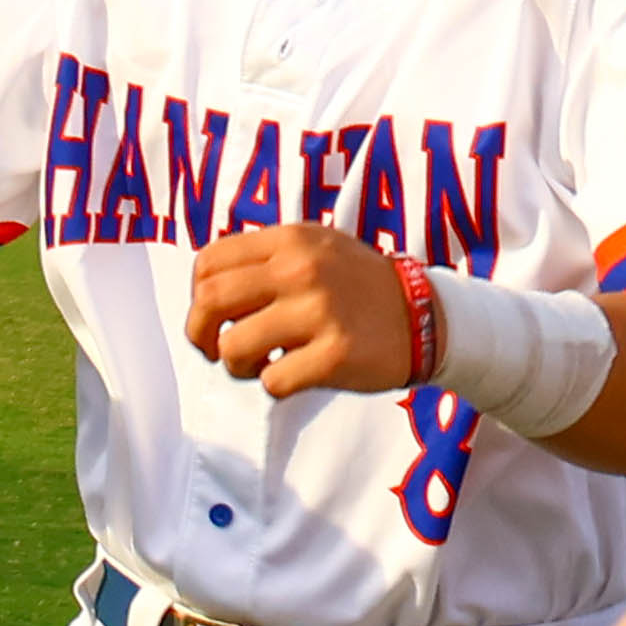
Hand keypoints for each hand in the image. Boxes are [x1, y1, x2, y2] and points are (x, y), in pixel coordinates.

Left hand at [187, 223, 422, 401]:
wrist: (428, 315)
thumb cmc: (356, 287)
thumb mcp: (314, 248)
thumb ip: (261, 259)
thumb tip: (201, 291)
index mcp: (290, 240)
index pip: (207, 264)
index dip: (197, 297)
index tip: (215, 317)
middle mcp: (302, 269)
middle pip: (209, 303)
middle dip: (201, 335)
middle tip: (218, 350)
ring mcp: (320, 311)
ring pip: (233, 348)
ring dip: (238, 367)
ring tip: (261, 364)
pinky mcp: (336, 354)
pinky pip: (272, 382)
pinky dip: (275, 386)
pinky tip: (295, 374)